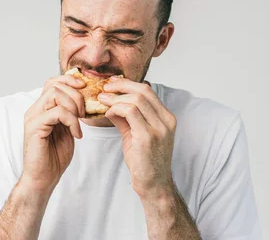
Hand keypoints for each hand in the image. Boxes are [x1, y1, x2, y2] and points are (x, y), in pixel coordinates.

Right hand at [21, 75, 85, 193]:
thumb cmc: (54, 157)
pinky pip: (57, 112)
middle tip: (85, 113)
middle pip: (55, 85)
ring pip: (55, 94)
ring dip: (73, 106)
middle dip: (76, 95)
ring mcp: (33, 117)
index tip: (85, 88)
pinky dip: (71, 121)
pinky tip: (76, 134)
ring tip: (80, 123)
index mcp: (41, 108)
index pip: (53, 82)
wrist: (43, 178)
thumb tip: (84, 99)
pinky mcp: (34, 127)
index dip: (69, 80)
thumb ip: (71, 114)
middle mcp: (34, 110)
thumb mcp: (67, 129)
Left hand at [98, 78, 176, 198]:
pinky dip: (116, 108)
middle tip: (104, 89)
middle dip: (121, 86)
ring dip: (115, 98)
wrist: (153, 184)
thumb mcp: (136, 134)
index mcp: (166, 117)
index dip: (128, 84)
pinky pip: (130, 112)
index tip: (112, 84)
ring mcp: (159, 128)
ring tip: (102, 100)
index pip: (148, 91)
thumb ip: (126, 118)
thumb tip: (110, 103)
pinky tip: (107, 113)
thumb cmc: (145, 161)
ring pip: (135, 100)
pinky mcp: (147, 137)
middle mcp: (166, 120)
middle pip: (143, 91)